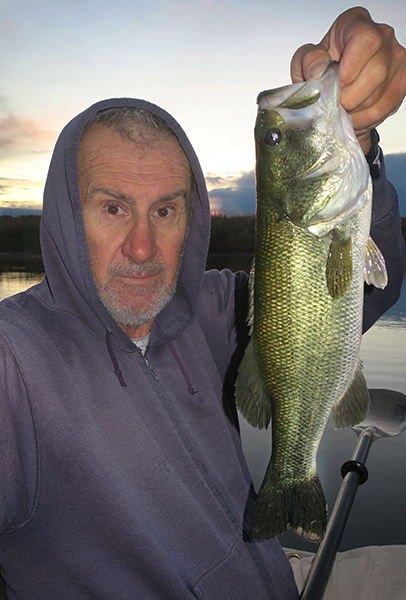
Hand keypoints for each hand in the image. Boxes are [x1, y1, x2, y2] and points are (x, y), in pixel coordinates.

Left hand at [290, 7, 405, 153]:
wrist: (334, 86)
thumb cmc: (321, 70)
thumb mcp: (303, 63)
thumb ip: (307, 61)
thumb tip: (318, 70)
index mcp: (356, 24)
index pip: (365, 40)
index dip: (350, 68)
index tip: (336, 84)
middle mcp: (383, 36)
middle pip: (377, 71)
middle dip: (351, 97)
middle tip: (336, 104)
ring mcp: (395, 59)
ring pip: (381, 93)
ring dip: (357, 110)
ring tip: (342, 111)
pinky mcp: (401, 82)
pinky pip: (387, 106)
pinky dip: (366, 118)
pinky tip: (354, 116)